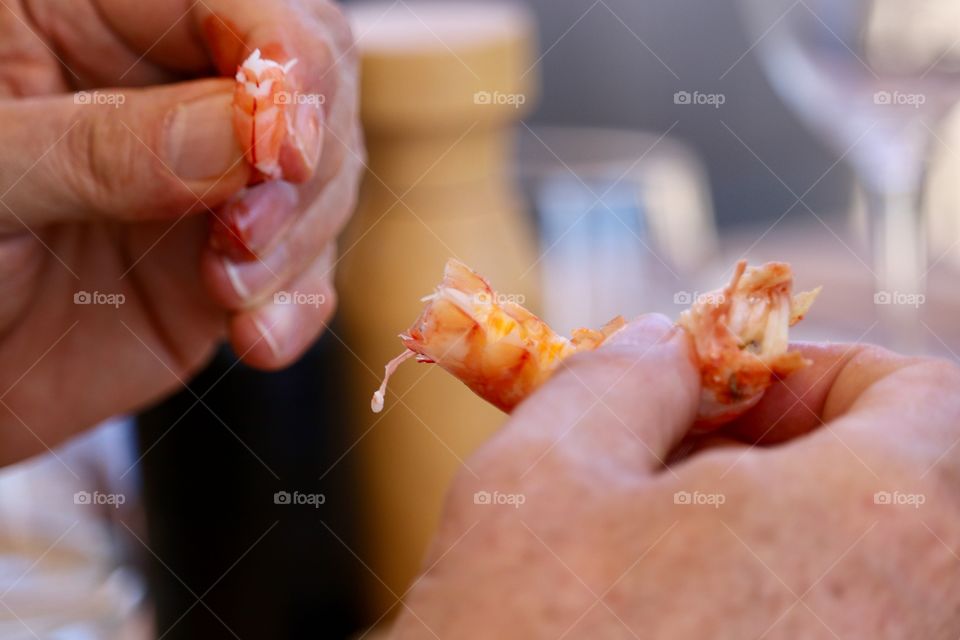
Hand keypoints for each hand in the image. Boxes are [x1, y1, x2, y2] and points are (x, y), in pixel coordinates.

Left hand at [0, 0, 361, 463]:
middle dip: (306, 160)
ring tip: (228, 290)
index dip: (286, 60)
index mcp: (94, 19)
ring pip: (322, 180)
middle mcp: (172, 92)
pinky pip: (305, 272)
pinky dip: (297, 308)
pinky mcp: (235, 261)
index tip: (283, 147)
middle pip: (314, 82)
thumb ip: (97, 147)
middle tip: (249, 230)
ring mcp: (213, 182)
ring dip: (297, 242)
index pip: (235, 3)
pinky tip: (257, 337)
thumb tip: (240, 137)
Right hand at [391, 316, 959, 638]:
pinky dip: (756, 602)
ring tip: (647, 543)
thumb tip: (663, 347)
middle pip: (888, 488)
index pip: (927, 398)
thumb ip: (622, 378)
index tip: (728, 389)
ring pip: (847, 568)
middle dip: (775, 451)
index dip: (820, 372)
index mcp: (875, 521)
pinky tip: (661, 613)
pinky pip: (824, 628)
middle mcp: (915, 620)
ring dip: (757, 530)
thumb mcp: (544, 471)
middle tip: (668, 458)